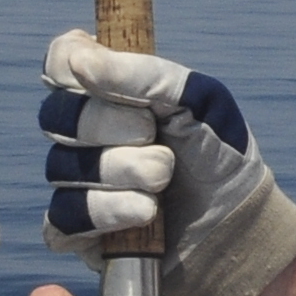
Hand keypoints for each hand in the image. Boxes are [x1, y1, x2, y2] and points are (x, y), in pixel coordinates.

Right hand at [36, 30, 295, 295]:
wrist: (240, 224)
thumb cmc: (219, 155)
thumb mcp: (199, 100)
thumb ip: (144, 75)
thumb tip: (79, 63)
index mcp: (107, 91)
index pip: (60, 62)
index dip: (68, 64)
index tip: (97, 74)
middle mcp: (82, 136)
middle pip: (55, 117)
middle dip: (106, 124)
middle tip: (153, 135)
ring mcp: (76, 184)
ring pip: (62, 171)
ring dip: (121, 171)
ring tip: (164, 181)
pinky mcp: (77, 233)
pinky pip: (62, 222)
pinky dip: (106, 214)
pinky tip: (143, 214)